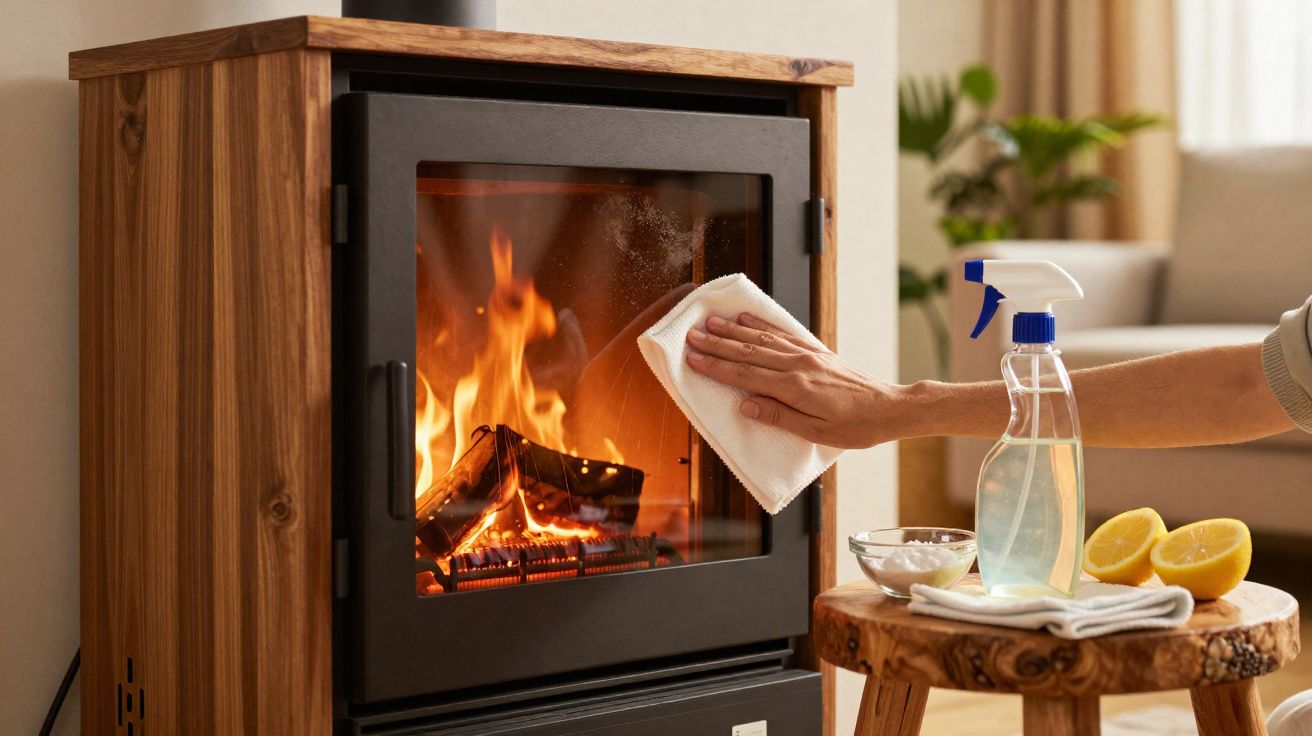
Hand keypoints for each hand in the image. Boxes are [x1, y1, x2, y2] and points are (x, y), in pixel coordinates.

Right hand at [684, 313, 901, 447]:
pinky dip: (762, 326)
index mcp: (795, 388)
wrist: (889, 408)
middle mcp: (799, 365)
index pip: (746, 375)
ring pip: (762, 340)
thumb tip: (745, 406)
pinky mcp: (816, 351)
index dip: (717, 366)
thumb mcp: (816, 432)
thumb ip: (779, 417)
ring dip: (734, 331)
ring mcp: (808, 355)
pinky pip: (783, 335)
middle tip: (691, 336)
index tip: (693, 358)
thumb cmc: (855, 427)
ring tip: (711, 323)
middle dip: (717, 344)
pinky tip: (746, 320)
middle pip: (748, 352)